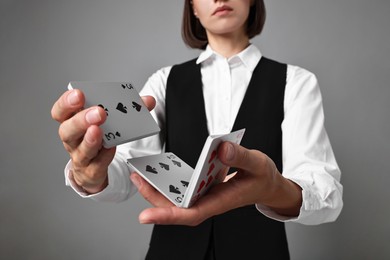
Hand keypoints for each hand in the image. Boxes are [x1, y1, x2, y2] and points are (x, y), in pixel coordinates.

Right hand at [51, 89, 155, 193]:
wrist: (95, 168)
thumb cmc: (101, 138)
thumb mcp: (111, 121)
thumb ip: (130, 109)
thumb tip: (148, 100)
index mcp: (73, 122)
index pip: (60, 112)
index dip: (66, 103)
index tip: (79, 94)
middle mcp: (72, 140)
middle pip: (67, 130)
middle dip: (81, 120)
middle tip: (99, 112)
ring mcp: (80, 156)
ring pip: (80, 149)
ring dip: (90, 140)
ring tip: (99, 130)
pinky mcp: (91, 171)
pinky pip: (96, 165)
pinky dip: (104, 156)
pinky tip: (111, 148)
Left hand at [131, 141, 301, 225]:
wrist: (267, 184)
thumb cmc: (263, 178)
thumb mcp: (257, 164)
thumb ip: (241, 157)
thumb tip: (222, 149)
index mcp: (222, 200)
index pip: (192, 213)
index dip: (168, 216)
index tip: (145, 216)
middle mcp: (210, 200)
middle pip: (178, 207)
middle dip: (154, 197)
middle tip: (136, 178)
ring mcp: (206, 195)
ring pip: (177, 199)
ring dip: (157, 190)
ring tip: (140, 174)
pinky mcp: (204, 187)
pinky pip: (183, 188)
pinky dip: (169, 182)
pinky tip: (159, 171)